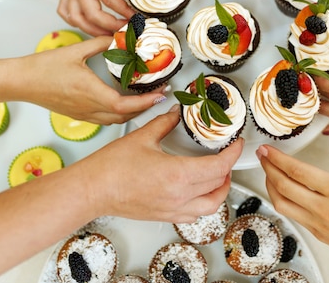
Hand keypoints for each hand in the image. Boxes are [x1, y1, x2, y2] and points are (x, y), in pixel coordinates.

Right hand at [15, 36, 167, 123]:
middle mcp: (89, 108)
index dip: (147, 103)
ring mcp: (83, 114)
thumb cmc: (43, 67)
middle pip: (125, 117)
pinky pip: (104, 120)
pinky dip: (118, 114)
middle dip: (145, 108)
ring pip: (115, 121)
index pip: (126, 106)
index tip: (161, 94)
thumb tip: (119, 35)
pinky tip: (122, 103)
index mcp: (91, 93)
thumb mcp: (76, 50)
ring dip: (132, 113)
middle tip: (158, 95)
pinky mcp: (78, 115)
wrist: (21, 81)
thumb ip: (100, 43)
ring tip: (145, 99)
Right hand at [49, 0, 135, 35]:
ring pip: (76, 19)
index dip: (123, 11)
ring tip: (110, 34)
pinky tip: (89, 25)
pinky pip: (66, 14)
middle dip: (111, 26)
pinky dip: (77, 23)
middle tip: (126, 29)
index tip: (136, 17)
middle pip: (92, 14)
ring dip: (93, 30)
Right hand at [78, 105, 243, 222]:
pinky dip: (204, 203)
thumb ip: (165, 122)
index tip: (236, 144)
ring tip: (219, 175)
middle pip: (218, 185)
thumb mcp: (143, 136)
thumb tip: (176, 112)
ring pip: (211, 206)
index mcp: (178, 175)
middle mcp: (180, 197)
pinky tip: (199, 192)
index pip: (219, 167)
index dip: (232, 154)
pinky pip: (194, 215)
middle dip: (228, 168)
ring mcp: (172, 210)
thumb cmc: (111, 167)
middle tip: (227, 154)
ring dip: (220, 190)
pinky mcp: (164, 216)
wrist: (92, 190)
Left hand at [257, 134, 328, 282]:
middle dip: (268, 168)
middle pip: (284, 186)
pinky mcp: (317, 234)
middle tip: (262, 156)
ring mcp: (318, 223)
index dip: (278, 158)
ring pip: (282, 204)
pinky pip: (292, 215)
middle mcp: (323, 208)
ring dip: (270, 186)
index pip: (298, 171)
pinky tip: (283, 191)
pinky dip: (282, 201)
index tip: (268, 149)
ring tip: (268, 172)